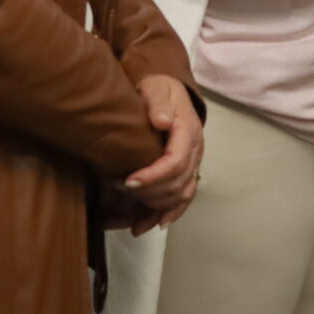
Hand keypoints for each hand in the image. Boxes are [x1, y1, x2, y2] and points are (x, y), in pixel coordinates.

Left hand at [119, 75, 203, 231]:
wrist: (167, 91)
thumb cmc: (159, 89)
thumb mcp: (156, 88)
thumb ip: (158, 103)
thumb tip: (163, 121)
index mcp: (189, 131)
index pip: (175, 162)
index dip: (153, 176)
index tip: (128, 181)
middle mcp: (195, 151)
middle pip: (178, 183)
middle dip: (148, 192)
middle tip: (118, 189)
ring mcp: (193, 163)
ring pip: (181, 195)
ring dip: (156, 208)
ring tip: (131, 214)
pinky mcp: (186, 171)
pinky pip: (184, 199)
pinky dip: (170, 214)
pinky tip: (152, 224)